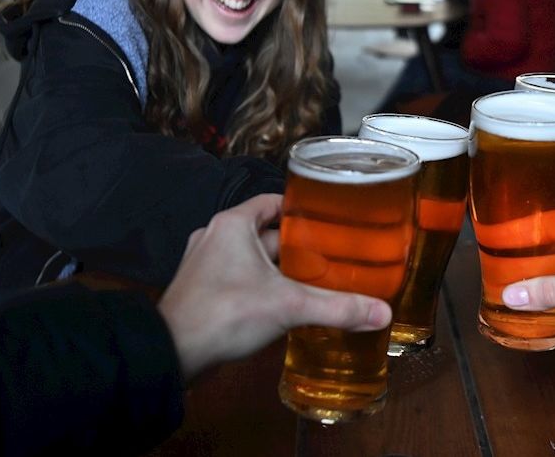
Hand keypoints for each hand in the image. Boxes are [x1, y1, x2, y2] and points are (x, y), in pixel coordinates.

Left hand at [157, 194, 391, 379]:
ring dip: (280, 268)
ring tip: (317, 280)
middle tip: (333, 257)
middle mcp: (216, 236)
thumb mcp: (288, 306)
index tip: (330, 221)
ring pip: (253, 258)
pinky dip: (262, 286)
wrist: (172, 353)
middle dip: (299, 246)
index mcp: (233, 224)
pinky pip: (240, 278)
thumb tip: (382, 312)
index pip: (273, 202)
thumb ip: (337, 307)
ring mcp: (206, 264)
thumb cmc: (225, 314)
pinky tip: (285, 304)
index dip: (303, 210)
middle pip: (267, 232)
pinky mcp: (203, 290)